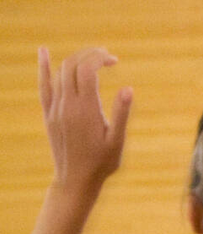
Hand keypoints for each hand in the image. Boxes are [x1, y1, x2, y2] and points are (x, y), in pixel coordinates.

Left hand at [39, 48, 131, 198]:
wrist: (75, 182)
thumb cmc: (101, 163)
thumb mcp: (117, 141)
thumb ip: (121, 114)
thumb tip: (128, 88)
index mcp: (85, 110)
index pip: (87, 69)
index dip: (100, 57)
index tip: (114, 60)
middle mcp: (67, 107)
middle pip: (72, 65)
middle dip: (90, 54)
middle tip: (107, 57)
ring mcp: (55, 110)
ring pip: (60, 72)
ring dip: (76, 59)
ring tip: (94, 59)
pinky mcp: (49, 115)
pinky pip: (44, 86)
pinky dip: (43, 67)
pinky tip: (43, 51)